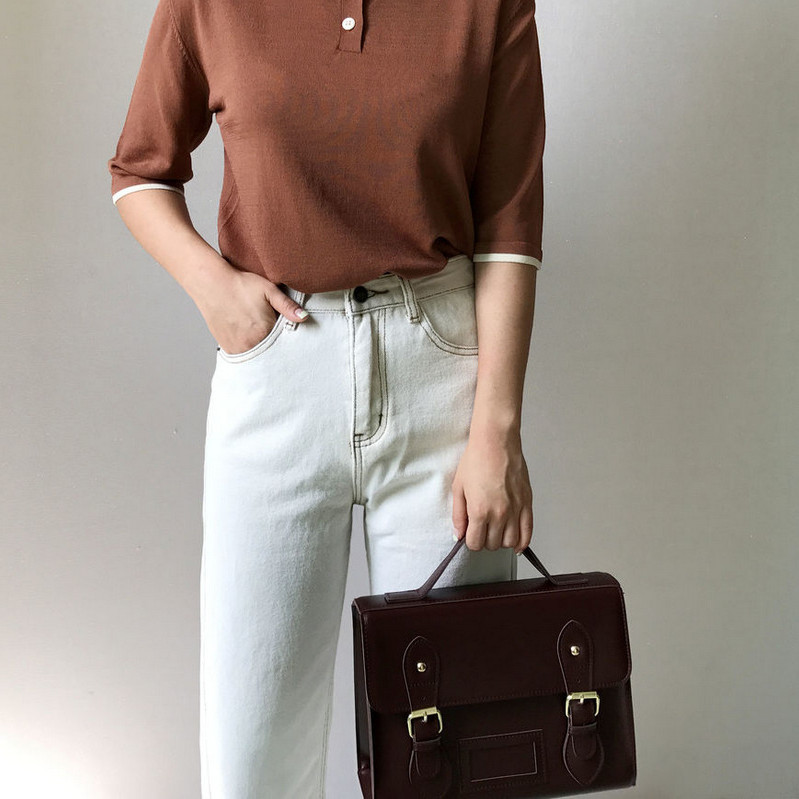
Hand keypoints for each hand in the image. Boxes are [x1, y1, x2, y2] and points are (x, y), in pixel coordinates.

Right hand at [193, 262, 308, 353]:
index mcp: (265, 331)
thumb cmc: (240, 285)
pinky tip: (249, 338)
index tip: (287, 334)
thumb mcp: (269, 290)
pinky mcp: (227, 347)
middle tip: (273, 334)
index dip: (287, 339)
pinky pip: (244, 355)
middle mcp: (251, 343)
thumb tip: (304, 317)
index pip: (284, 344)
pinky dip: (249, 350)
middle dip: (276, 347)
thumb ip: (287, 306)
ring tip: (259, 334)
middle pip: (271, 352)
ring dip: (262, 349)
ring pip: (258, 356)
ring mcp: (237, 347)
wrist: (211, 283)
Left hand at [451, 426, 532, 554]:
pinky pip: (527, 532)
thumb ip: (458, 515)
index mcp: (479, 511)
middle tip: (482, 528)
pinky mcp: (527, 503)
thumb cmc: (476, 460)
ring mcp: (515, 510)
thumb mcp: (458, 488)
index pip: (475, 543)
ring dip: (502, 540)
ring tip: (496, 530)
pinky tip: (516, 543)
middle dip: (485, 540)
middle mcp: (499, 514)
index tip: (470, 534)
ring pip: (510, 542)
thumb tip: (458, 534)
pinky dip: (522, 542)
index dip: (470, 540)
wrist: (496, 442)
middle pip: (493, 544)